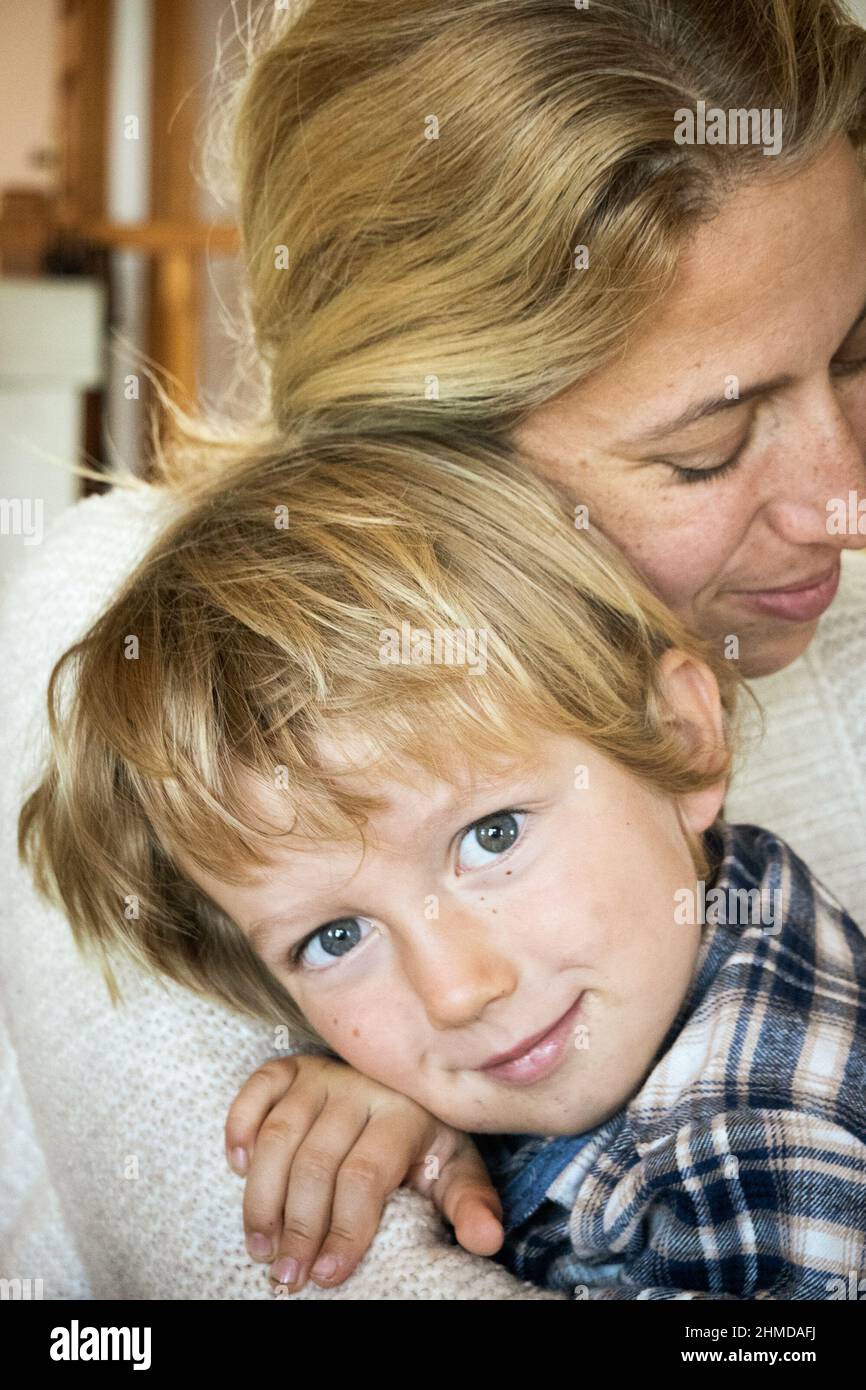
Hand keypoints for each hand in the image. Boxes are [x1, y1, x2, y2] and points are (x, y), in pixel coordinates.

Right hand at [225, 1053, 503, 1292]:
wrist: (404, 1090)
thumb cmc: (425, 1145)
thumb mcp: (454, 1172)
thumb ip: (470, 1205)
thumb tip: (487, 1240)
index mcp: (403, 1114)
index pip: (364, 1177)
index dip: (343, 1230)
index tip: (326, 1276)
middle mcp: (359, 1087)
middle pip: (315, 1162)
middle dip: (297, 1227)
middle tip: (285, 1275)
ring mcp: (321, 1074)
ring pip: (279, 1135)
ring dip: (261, 1195)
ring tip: (260, 1246)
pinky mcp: (290, 1067)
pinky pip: (256, 1089)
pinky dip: (239, 1126)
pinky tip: (235, 1168)